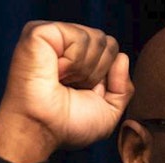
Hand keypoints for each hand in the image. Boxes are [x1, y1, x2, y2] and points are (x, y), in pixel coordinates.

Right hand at [0, 21, 132, 162]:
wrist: (41, 129)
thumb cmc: (66, 125)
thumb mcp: (107, 113)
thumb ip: (123, 88)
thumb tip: (122, 57)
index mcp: (78, 61)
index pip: (112, 52)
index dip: (106, 78)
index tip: (82, 93)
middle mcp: (65, 46)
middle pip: (109, 44)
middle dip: (97, 73)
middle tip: (71, 87)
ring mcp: (53, 36)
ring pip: (98, 40)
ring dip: (84, 70)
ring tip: (61, 80)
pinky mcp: (42, 31)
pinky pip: (81, 38)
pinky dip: (74, 61)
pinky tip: (56, 71)